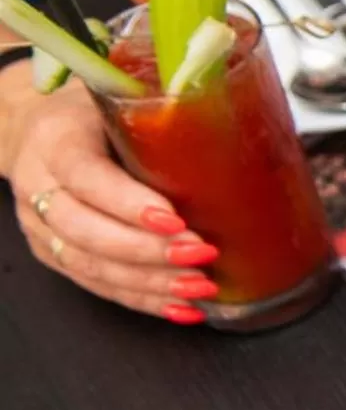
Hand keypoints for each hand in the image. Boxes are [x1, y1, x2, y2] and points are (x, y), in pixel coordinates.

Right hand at [5, 83, 217, 322]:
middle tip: (201, 254)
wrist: (39, 134)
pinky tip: (182, 307)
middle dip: (148, 251)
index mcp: (56, 141)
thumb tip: (242, 135)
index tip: (176, 220)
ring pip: (92, 266)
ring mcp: (42, 228)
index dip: (129, 204)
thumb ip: (159, 122)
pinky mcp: (53, 255)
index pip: (87, 177)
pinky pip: (98, 285)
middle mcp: (40, 188)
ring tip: (200, 286)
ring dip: (151, 283)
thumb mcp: (116, 102)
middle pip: (87, 232)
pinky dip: (143, 300)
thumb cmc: (92, 116)